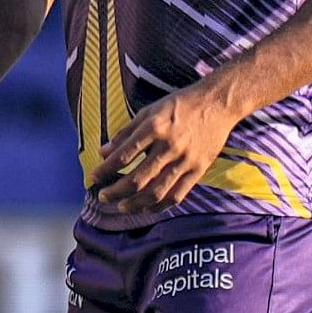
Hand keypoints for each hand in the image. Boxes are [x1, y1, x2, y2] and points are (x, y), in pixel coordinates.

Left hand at [91, 79, 245, 212]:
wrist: (217, 104)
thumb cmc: (179, 106)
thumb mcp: (148, 112)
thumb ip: (125, 134)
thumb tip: (102, 153)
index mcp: (154, 128)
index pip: (123, 156)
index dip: (105, 170)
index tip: (93, 177)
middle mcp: (170, 146)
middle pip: (138, 179)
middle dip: (116, 191)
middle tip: (103, 196)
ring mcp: (186, 160)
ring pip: (157, 192)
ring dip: (135, 204)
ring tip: (121, 207)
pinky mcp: (199, 170)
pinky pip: (177, 195)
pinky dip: (160, 205)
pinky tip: (147, 208)